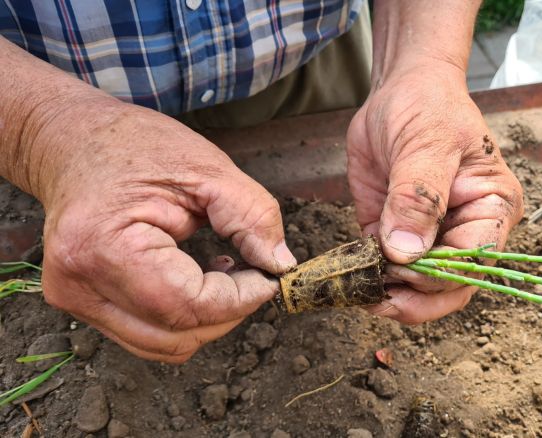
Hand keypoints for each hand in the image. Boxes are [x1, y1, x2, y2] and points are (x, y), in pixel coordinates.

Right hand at [35, 101, 294, 362]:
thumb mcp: (208, 169)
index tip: (268, 278)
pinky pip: (147, 334)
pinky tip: (196, 279)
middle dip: (228, 312)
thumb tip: (280, 266)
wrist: (73, 141)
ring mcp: (75, 300)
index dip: (239, 300)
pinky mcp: (82, 305)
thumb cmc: (136, 147)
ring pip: (162, 345)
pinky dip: (183, 318)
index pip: (185, 306)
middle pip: (175, 336)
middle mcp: (78, 284)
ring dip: (206, 319)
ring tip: (223, 272)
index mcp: (103, 245)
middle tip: (253, 273)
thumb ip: (252, 217)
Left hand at [347, 61, 523, 323]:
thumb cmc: (428, 106)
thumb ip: (418, 197)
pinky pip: (387, 271)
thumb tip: (407, 253)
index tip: (401, 267)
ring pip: (420, 289)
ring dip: (391, 295)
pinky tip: (349, 276)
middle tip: (378, 297)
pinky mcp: (397, 236)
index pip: (474, 260)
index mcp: (492, 208)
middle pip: (451, 287)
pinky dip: (369, 279)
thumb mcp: (426, 143)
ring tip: (360, 289)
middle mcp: (468, 230)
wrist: (400, 90)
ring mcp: (433, 237)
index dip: (438, 274)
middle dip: (416, 299)